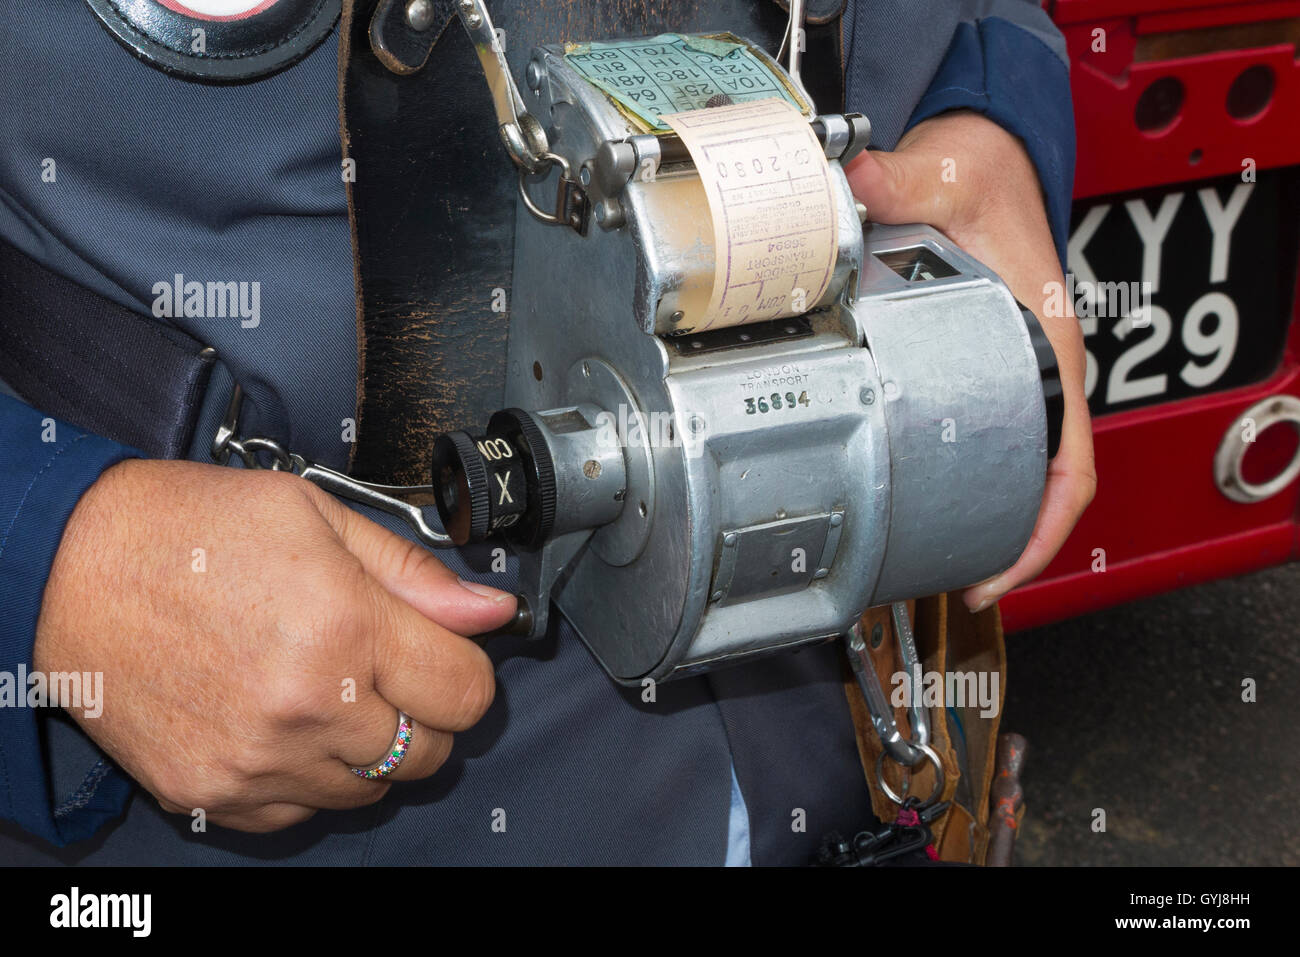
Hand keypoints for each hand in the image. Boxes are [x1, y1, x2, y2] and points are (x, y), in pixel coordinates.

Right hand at [34, 458, 516, 831]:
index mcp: (344, 627)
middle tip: (380, 666)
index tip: (440, 650)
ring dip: (368, 747)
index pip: (467, 693)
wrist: (68, 569)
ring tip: (324, 689)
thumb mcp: (316, 516)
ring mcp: (258, 760)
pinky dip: (309, 777)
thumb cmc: (190, 531)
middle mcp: (307, 706)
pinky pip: (302, 813)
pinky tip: (282, 722)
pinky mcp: (213, 793)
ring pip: (371, 790)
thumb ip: (414, 574)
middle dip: (423, 709)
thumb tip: (490, 612)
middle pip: (430, 751)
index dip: (464, 667)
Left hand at [846, 110, 1095, 610]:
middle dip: (1007, 543)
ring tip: (934, 567)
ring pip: (1016, 469)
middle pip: (1040, 484)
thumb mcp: (949, 175)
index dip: (1041, 529)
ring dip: (987, 519)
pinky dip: (969, 479)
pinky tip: (923, 499)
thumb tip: (856, 183)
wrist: (987, 157)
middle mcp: (1037, 370)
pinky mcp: (982, 368)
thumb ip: (901, 181)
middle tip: (956, 589)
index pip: (1069, 464)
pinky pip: (989, 440)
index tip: (1000, 573)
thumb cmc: (987, 177)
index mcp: (1046, 346)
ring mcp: (1012, 374)